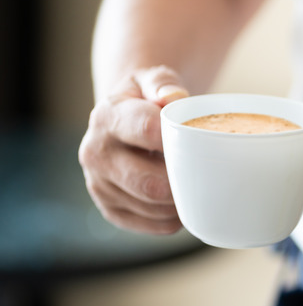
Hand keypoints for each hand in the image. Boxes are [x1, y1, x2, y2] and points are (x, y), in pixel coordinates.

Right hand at [79, 66, 188, 233]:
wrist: (121, 122)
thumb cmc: (146, 100)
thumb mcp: (151, 80)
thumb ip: (162, 82)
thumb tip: (173, 96)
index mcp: (108, 117)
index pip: (146, 130)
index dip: (177, 138)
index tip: (198, 140)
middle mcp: (96, 152)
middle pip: (150, 182)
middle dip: (182, 181)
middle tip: (204, 172)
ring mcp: (99, 185)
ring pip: (154, 206)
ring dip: (181, 201)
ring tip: (193, 183)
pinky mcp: (110, 210)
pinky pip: (153, 224)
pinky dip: (175, 217)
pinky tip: (181, 201)